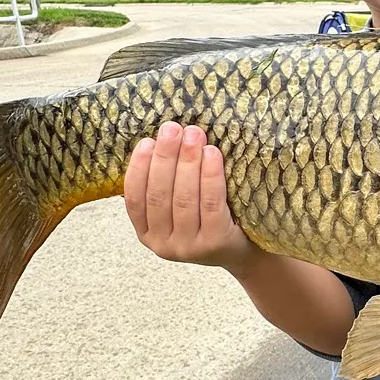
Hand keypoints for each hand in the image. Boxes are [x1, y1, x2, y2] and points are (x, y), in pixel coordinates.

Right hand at [124, 123, 253, 270]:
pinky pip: (211, 203)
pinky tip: (212, 154)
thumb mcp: (178, 210)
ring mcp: (189, 247)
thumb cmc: (209, 221)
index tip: (147, 141)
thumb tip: (160, 140)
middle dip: (165, 157)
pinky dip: (210, 175)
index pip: (135, 199)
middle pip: (159, 195)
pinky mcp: (215, 243)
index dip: (139, 168)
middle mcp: (164, 244)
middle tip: (172, 128)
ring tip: (193, 135)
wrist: (244, 250)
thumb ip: (166, 185)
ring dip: (187, 161)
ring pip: (184, 198)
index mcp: (147, 233)